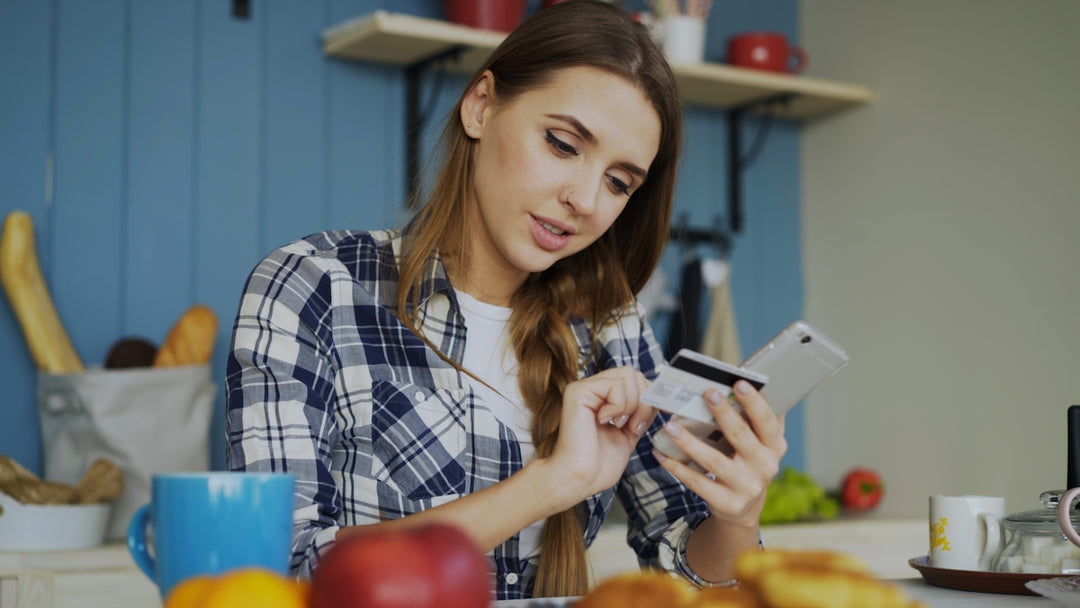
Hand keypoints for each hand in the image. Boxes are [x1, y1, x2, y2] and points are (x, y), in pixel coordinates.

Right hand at [547, 367, 656, 500]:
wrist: (578, 479)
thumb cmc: (598, 465)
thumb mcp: (630, 433)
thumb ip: (641, 412)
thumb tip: (658, 395)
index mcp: (605, 398)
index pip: (637, 380)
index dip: (653, 395)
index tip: (661, 415)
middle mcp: (594, 389)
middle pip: (634, 374)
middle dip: (644, 401)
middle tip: (634, 426)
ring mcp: (585, 388)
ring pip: (628, 375)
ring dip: (633, 404)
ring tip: (621, 425)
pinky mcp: (578, 391)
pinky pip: (614, 385)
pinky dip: (619, 405)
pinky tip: (605, 421)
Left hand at [653, 380, 786, 527]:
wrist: (744, 506)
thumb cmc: (748, 461)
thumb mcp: (760, 443)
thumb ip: (756, 417)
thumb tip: (744, 380)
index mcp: (775, 446)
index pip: (767, 421)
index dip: (754, 402)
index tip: (739, 383)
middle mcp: (765, 467)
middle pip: (740, 436)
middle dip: (723, 413)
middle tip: (707, 393)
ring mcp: (746, 487)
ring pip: (714, 460)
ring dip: (690, 442)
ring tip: (670, 426)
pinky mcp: (727, 503)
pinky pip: (698, 482)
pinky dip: (677, 467)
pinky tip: (661, 453)